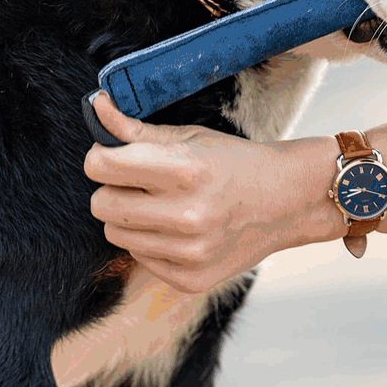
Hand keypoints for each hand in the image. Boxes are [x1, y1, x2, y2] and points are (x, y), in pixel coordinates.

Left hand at [83, 92, 339, 293]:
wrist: (289, 201)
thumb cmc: (237, 162)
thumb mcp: (192, 137)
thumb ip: (137, 129)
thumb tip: (97, 107)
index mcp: (188, 170)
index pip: (101, 166)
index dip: (101, 157)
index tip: (115, 156)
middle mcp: (188, 215)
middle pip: (100, 204)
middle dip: (113, 189)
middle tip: (142, 182)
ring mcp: (189, 252)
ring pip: (114, 234)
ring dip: (130, 217)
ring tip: (163, 205)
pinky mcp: (190, 278)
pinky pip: (139, 258)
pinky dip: (151, 242)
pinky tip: (180, 230)